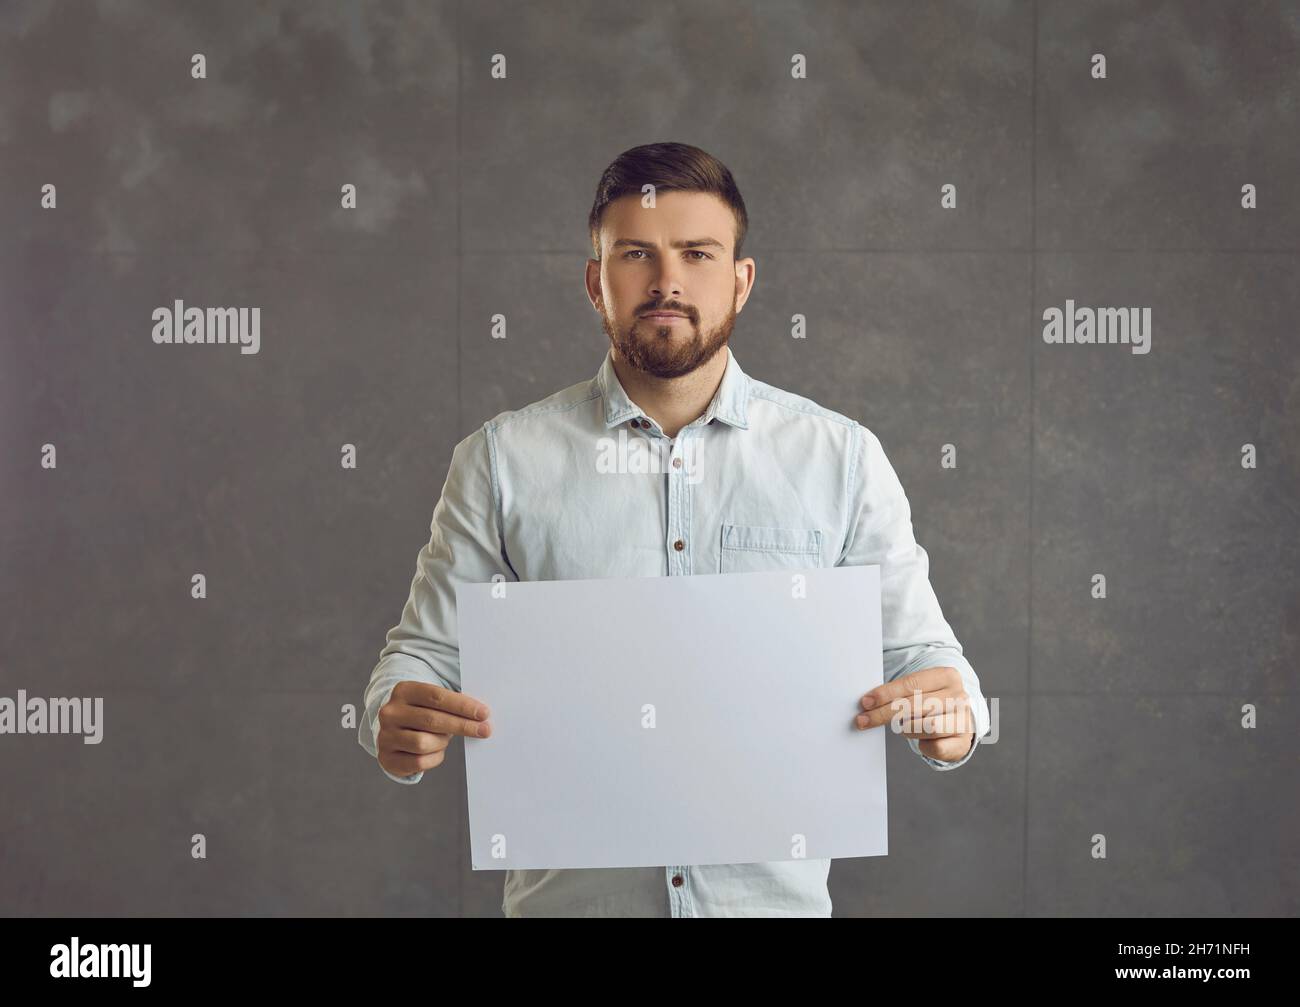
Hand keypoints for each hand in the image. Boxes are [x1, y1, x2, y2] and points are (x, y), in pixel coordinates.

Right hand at [377, 681, 491, 776]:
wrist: (394, 731)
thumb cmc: (422, 714)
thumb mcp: (432, 702)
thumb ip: (452, 704)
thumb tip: (482, 716)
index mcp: (404, 691)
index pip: (437, 697)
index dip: (462, 706)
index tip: (484, 713)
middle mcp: (391, 712)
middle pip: (432, 720)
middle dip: (463, 725)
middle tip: (484, 730)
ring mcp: (386, 736)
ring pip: (424, 743)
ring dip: (442, 742)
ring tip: (445, 738)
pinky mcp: (387, 757)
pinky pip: (419, 762)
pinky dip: (434, 758)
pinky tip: (437, 751)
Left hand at [854, 666, 974, 762]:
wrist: (960, 719)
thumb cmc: (932, 702)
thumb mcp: (921, 689)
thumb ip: (900, 691)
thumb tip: (868, 701)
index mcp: (947, 676)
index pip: (912, 683)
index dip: (886, 693)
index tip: (865, 702)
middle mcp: (959, 696)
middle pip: (915, 706)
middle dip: (884, 714)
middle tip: (864, 720)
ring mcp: (964, 720)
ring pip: (927, 727)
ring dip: (907, 729)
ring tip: (903, 727)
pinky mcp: (963, 742)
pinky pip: (935, 747)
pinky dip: (923, 745)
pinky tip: (921, 739)